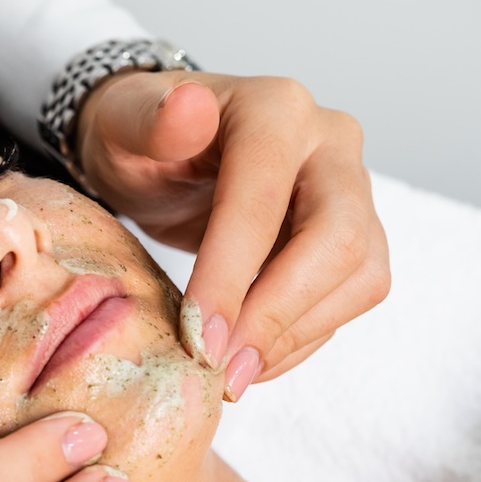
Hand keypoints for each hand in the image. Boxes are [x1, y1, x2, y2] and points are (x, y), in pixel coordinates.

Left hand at [74, 70, 389, 400]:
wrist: (161, 149)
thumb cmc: (136, 137)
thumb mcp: (119, 122)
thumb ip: (145, 119)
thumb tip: (186, 107)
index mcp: (275, 108)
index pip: (264, 199)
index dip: (232, 274)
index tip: (196, 337)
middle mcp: (330, 142)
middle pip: (340, 239)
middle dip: (278, 314)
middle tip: (220, 368)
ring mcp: (351, 190)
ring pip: (361, 276)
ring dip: (295, 335)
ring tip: (230, 374)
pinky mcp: (356, 234)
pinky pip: (349, 298)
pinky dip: (300, 339)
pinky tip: (248, 359)